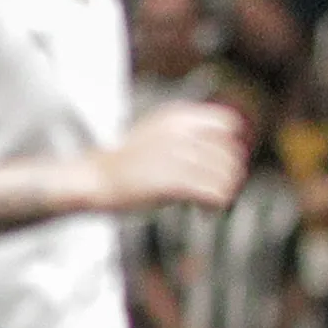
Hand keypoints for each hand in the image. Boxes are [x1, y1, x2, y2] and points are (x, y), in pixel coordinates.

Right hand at [93, 102, 246, 212]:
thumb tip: (227, 150)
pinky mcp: (173, 182)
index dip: (230, 148)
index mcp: (178, 116)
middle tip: (213, 191)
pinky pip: (215, 194)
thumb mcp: (159, 133)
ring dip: (223, 193)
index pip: (228, 124)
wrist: (96, 179)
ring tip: (206, 203)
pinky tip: (201, 211)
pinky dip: (214, 206)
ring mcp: (178, 157)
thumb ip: (189, 135)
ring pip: (227, 177)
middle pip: (231, 155)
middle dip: (228, 176)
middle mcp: (182, 133)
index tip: (219, 166)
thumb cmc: (128, 163)